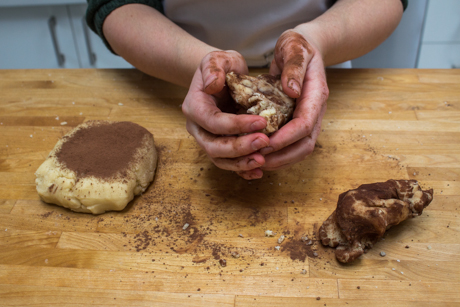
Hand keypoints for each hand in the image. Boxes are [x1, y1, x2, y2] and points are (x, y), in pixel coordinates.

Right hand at [182, 50, 269, 179]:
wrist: (223, 78)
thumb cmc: (222, 67)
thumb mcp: (217, 58)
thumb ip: (213, 67)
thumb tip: (211, 84)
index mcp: (195, 107)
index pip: (213, 122)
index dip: (236, 125)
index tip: (262, 121)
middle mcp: (198, 128)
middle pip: (214, 146)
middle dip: (239, 148)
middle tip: (265, 143)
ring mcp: (208, 140)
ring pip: (220, 159)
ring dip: (241, 163)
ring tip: (263, 161)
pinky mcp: (220, 147)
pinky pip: (229, 163)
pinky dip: (242, 170)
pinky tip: (258, 171)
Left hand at [257, 29, 328, 170]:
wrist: (302, 48)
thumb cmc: (297, 46)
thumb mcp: (294, 47)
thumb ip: (294, 66)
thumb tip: (292, 90)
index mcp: (316, 94)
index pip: (305, 124)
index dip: (286, 137)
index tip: (265, 143)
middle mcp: (315, 111)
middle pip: (305, 145)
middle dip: (282, 156)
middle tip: (257, 159)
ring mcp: (308, 119)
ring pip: (299, 150)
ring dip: (279, 160)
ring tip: (256, 161)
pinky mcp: (297, 123)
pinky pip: (291, 146)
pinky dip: (277, 154)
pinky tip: (259, 155)